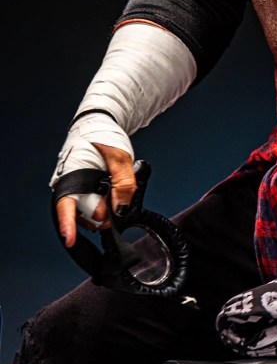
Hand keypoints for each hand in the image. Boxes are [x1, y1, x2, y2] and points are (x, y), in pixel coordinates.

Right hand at [52, 120, 135, 246]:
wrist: (100, 125)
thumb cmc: (104, 136)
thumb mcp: (120, 157)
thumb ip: (123, 183)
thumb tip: (121, 209)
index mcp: (72, 174)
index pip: (66, 204)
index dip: (68, 223)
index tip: (69, 238)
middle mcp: (69, 186)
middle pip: (84, 214)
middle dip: (103, 213)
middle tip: (117, 198)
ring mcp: (76, 192)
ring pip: (89, 214)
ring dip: (105, 209)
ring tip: (115, 190)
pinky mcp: (84, 195)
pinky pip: (93, 209)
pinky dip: (105, 205)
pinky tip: (112, 195)